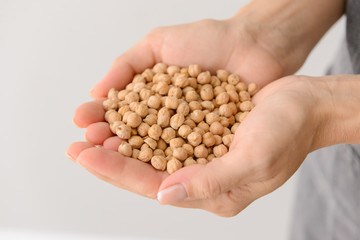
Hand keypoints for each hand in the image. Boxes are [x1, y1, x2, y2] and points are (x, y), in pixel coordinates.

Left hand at [66, 75, 334, 215]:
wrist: (305, 105)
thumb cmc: (288, 131)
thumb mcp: (254, 159)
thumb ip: (211, 181)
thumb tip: (165, 195)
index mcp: (214, 193)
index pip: (153, 185)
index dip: (116, 170)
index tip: (84, 155)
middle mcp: (203, 178)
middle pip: (145, 172)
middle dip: (109, 159)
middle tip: (75, 147)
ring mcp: (203, 156)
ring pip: (151, 153)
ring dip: (122, 142)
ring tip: (92, 133)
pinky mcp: (203, 134)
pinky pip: (165, 134)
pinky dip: (143, 127)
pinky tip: (124, 119)